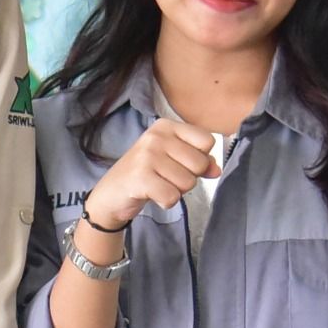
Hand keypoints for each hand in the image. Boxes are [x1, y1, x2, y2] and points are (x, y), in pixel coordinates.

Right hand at [82, 118, 219, 233]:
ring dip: (176, 191)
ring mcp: (147, 155)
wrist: (111, 193)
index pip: (207, 141)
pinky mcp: (140, 177)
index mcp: (166, 126)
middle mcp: (156, 136)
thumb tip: (216, 170)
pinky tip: (151, 194)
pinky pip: (172, 197)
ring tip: (157, 184)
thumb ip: (199, 161)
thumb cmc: (146, 173)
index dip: (200, 158)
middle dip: (189, 177)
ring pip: (188, 183)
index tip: (179, 162)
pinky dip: (165, 202)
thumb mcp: (173, 160)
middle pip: (200, 163)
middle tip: (166, 177)